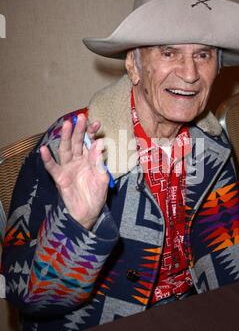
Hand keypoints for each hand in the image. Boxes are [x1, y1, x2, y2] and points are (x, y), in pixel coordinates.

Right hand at [40, 114, 108, 229]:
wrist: (88, 213)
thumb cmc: (96, 195)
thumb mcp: (102, 178)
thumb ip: (99, 162)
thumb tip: (99, 143)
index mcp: (90, 159)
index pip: (91, 142)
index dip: (92, 133)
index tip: (96, 123)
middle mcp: (78, 160)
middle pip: (78, 142)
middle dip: (79, 130)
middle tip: (80, 117)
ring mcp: (68, 168)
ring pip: (66, 149)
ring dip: (66, 137)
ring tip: (66, 125)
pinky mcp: (60, 177)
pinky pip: (52, 167)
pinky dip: (47, 159)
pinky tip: (44, 149)